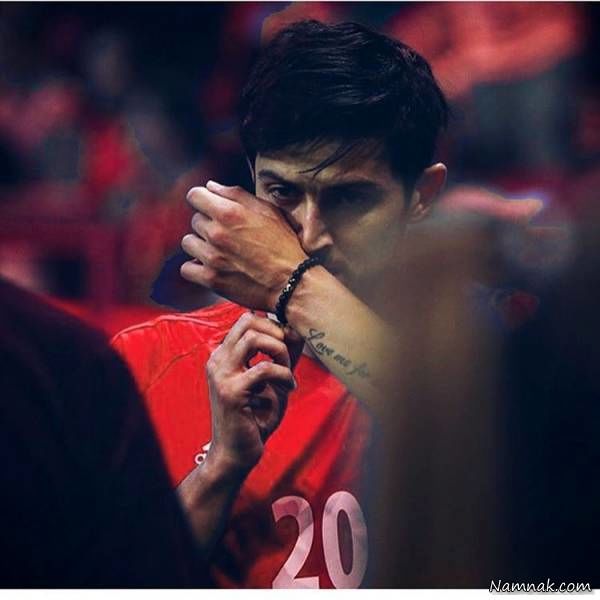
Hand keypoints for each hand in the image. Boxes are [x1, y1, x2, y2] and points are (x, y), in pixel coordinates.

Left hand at [180, 181, 307, 311]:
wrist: (291, 281)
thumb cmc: (284, 246)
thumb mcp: (269, 212)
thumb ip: (237, 195)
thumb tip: (211, 187)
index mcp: (230, 212)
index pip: (194, 196)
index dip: (202, 200)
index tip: (209, 207)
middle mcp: (217, 233)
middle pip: (195, 220)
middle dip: (208, 224)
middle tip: (227, 234)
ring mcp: (212, 257)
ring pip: (188, 242)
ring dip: (200, 245)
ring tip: (218, 251)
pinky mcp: (211, 278)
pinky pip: (186, 268)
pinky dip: (195, 267)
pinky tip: (209, 266)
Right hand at [205, 312, 302, 475]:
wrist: (236, 453)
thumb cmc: (255, 417)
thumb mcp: (272, 381)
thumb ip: (281, 357)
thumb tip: (297, 331)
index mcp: (224, 355)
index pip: (246, 319)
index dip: (273, 326)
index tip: (289, 344)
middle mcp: (218, 360)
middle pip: (248, 321)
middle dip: (277, 333)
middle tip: (289, 355)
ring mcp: (222, 374)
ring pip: (254, 339)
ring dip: (280, 351)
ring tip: (287, 371)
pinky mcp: (231, 391)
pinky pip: (264, 369)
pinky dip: (283, 375)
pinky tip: (289, 387)